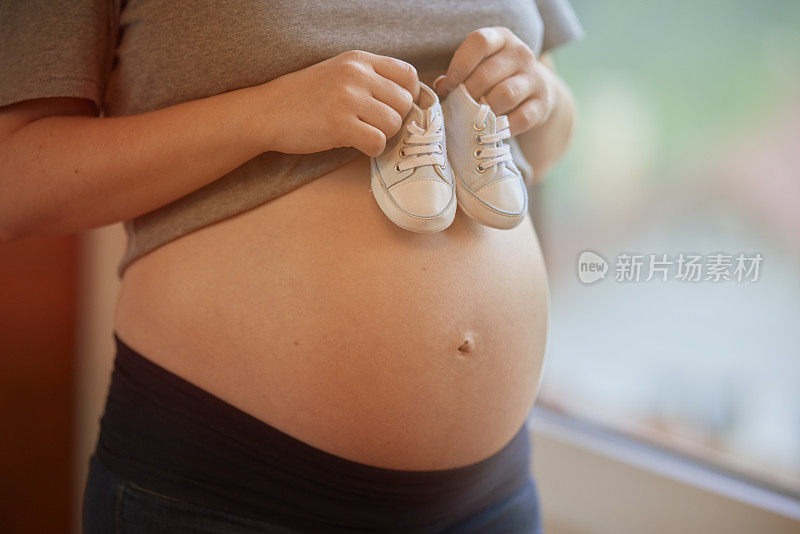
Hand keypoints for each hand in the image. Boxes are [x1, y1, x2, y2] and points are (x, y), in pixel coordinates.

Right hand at [261, 50, 419, 156]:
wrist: (267, 112)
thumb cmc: (305, 97)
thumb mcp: (339, 73)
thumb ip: (370, 79)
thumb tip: (407, 101)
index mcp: (359, 60)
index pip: (408, 75)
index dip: (408, 96)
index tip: (394, 108)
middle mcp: (356, 75)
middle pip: (404, 103)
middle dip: (394, 119)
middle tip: (373, 125)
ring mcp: (347, 99)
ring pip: (394, 124)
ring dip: (382, 135)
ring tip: (362, 133)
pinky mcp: (340, 125)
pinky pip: (378, 142)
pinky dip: (373, 150)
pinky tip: (358, 145)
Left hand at [433, 27, 555, 135]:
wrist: (535, 90)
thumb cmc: (495, 77)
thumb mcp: (478, 66)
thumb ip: (459, 73)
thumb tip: (441, 87)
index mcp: (501, 38)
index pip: (479, 42)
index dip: (459, 65)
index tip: (448, 85)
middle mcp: (521, 54)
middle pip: (487, 75)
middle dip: (467, 94)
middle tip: (458, 107)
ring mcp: (535, 78)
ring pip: (504, 95)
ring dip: (484, 111)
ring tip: (474, 118)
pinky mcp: (542, 104)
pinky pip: (520, 118)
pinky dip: (502, 127)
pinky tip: (492, 129)